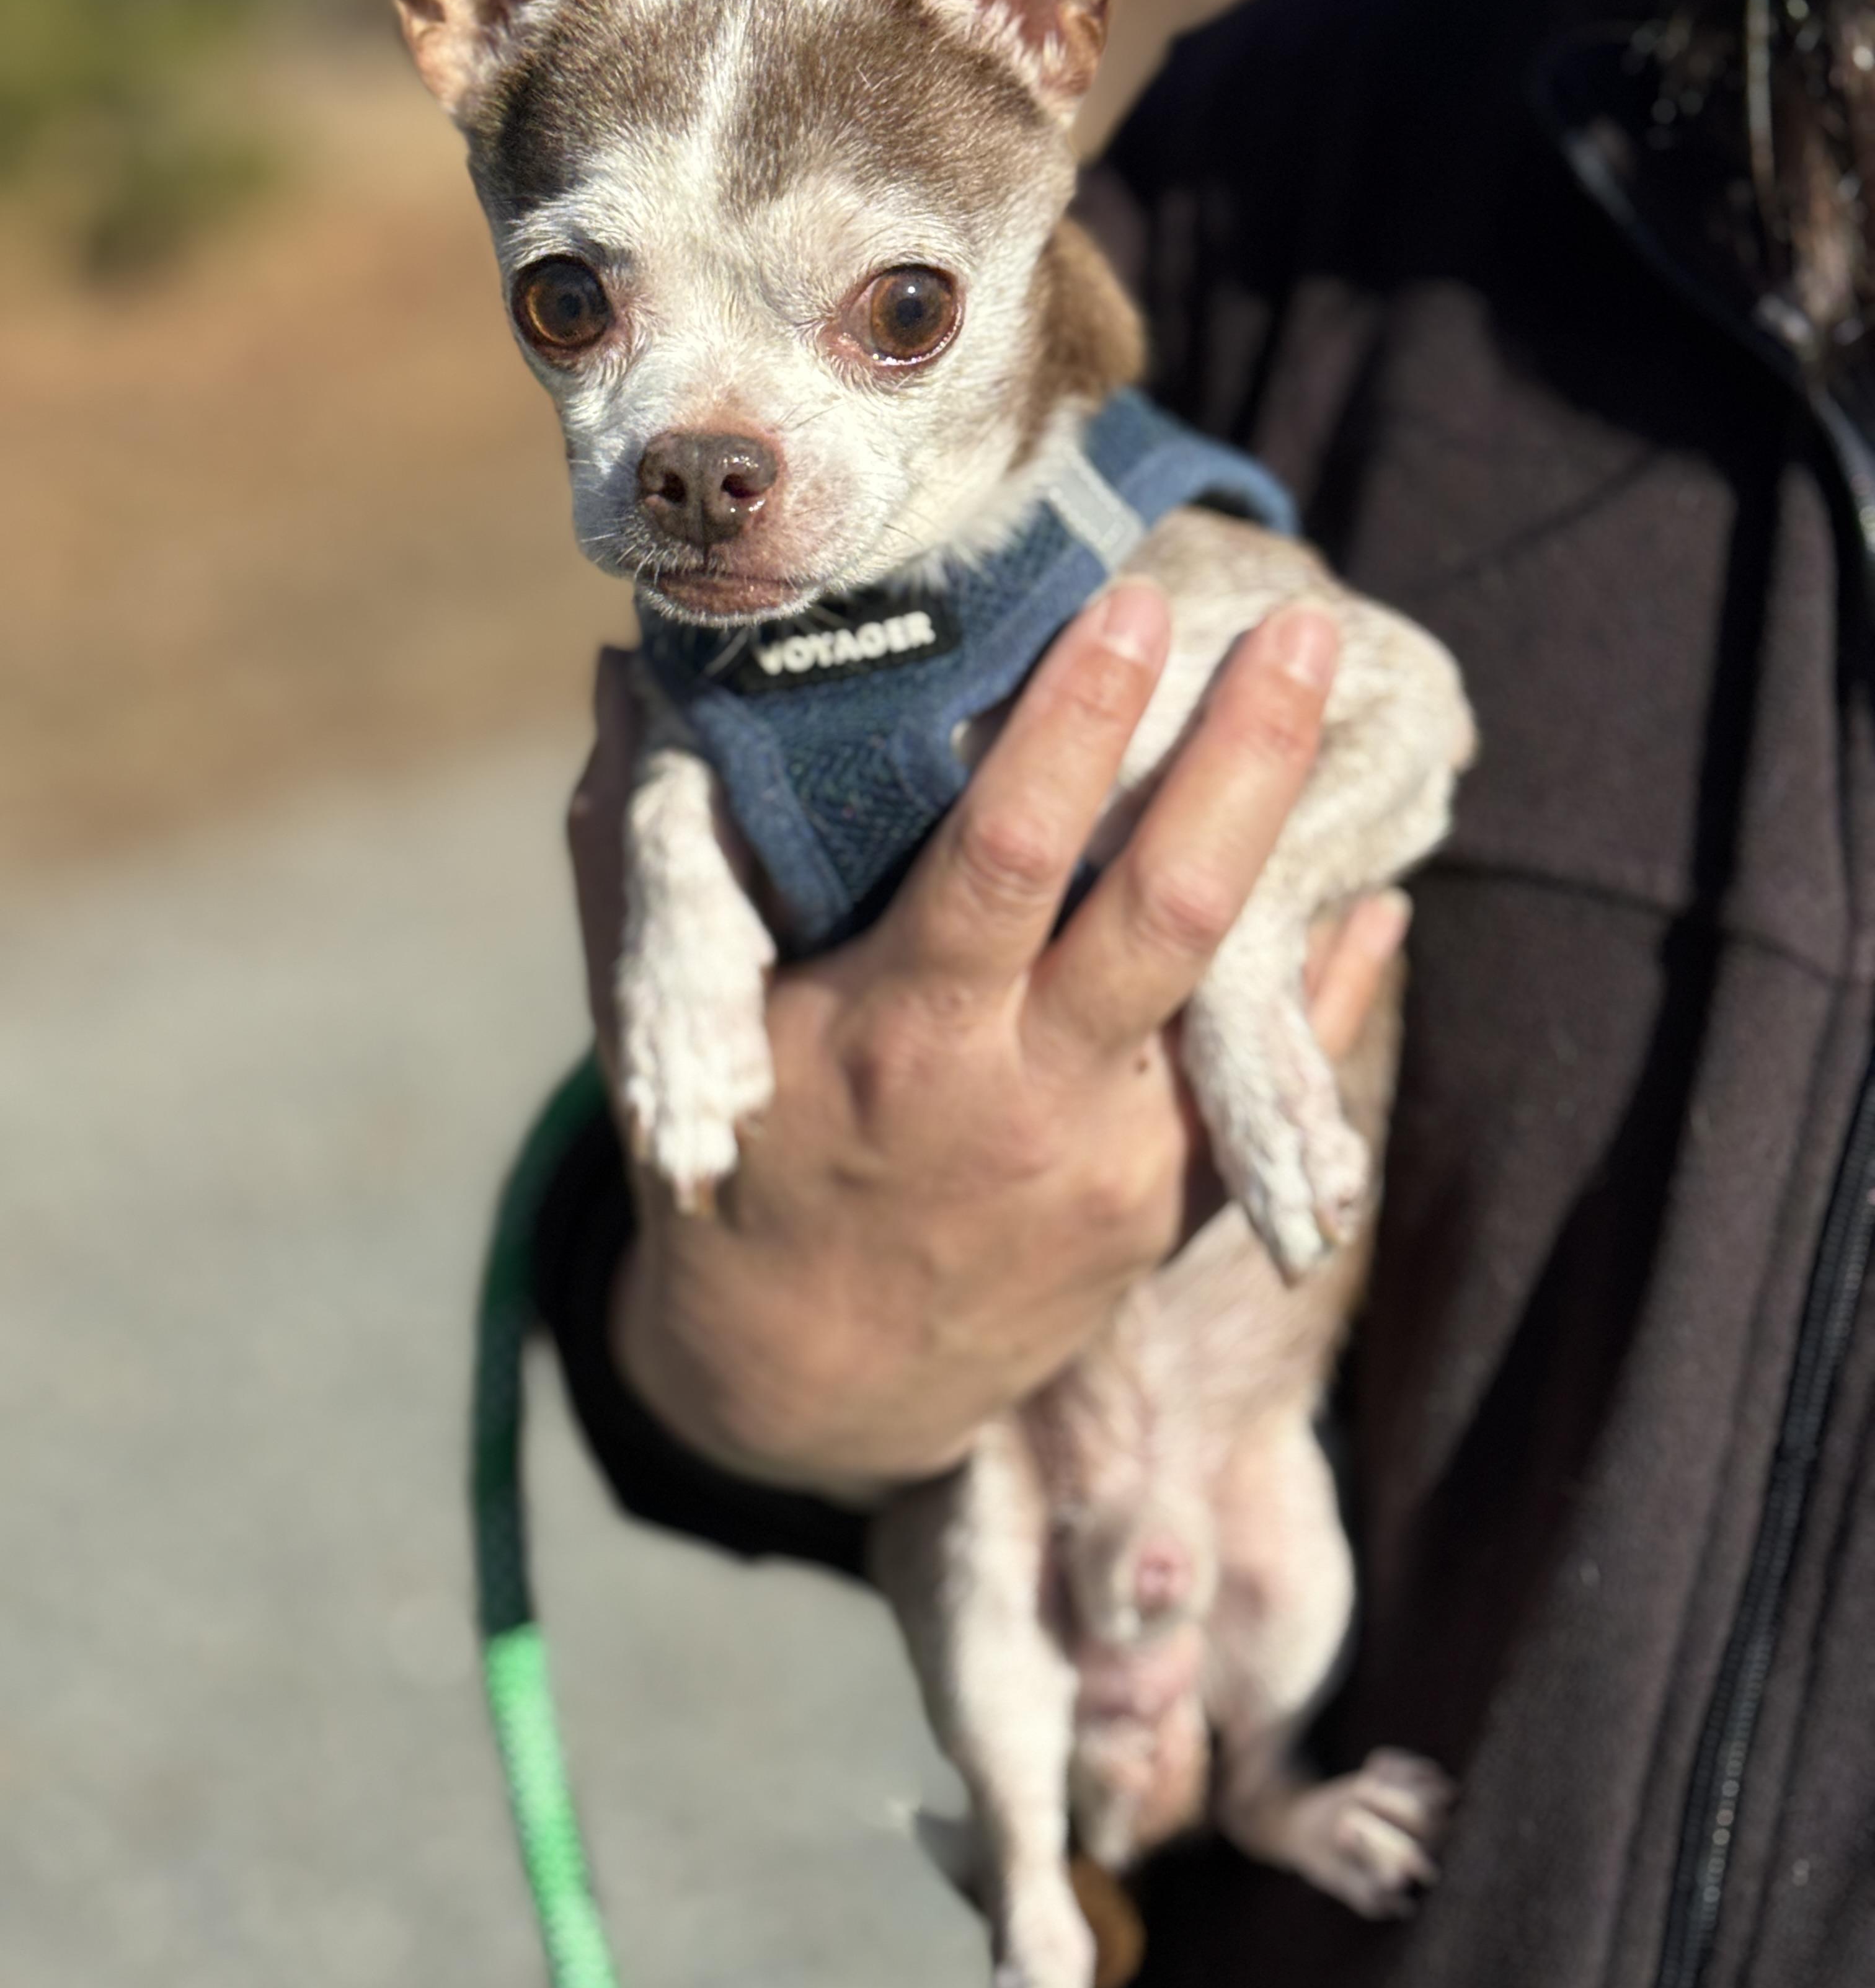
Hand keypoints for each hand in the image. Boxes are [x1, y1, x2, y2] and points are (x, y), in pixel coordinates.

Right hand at [569, 586, 1406, 1495]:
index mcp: (897, 1035)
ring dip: (1299, 844)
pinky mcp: (1165, 1216)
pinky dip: (1324, 990)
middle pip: (1165, 910)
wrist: (811, 1383)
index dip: (1077, 727)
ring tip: (1338, 714)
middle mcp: (1023, 1097)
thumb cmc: (730, 1171)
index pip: (1007, 857)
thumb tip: (620, 675)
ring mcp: (1113, 1165)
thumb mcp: (663, 1030)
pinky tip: (1365, 893)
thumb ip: (640, 859)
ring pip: (1239, 994)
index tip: (1133, 604)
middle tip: (1304, 627)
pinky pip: (1267, 1096)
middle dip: (1244, 757)